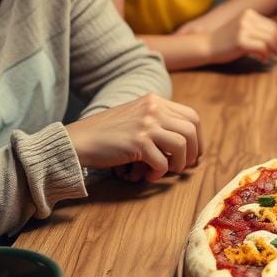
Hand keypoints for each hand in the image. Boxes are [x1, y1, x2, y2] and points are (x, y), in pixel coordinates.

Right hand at [67, 94, 201, 182]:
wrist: (78, 140)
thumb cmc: (106, 134)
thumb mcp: (135, 116)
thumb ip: (157, 120)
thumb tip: (186, 142)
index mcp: (154, 100)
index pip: (191, 116)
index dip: (198, 137)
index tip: (194, 153)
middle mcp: (153, 108)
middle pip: (191, 129)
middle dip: (193, 151)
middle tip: (186, 166)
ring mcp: (146, 123)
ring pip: (181, 145)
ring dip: (179, 163)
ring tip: (168, 172)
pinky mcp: (138, 141)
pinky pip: (162, 162)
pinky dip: (159, 173)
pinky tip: (149, 176)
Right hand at [210, 7, 276, 62]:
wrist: (206, 45)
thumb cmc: (225, 40)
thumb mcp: (242, 29)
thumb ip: (257, 30)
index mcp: (249, 13)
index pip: (271, 25)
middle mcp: (247, 18)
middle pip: (272, 32)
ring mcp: (243, 28)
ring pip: (268, 40)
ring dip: (274, 51)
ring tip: (273, 58)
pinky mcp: (241, 41)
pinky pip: (261, 48)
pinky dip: (265, 55)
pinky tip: (261, 59)